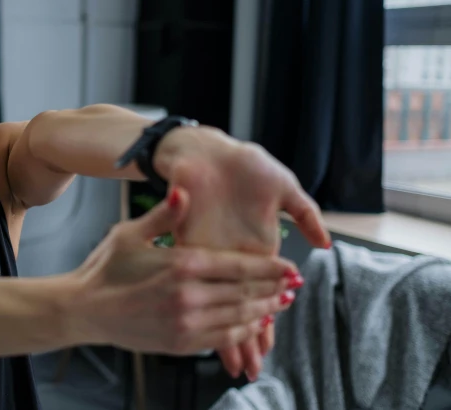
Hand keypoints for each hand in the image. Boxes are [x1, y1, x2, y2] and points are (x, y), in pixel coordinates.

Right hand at [72, 187, 299, 354]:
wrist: (84, 309)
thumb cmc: (105, 268)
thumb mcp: (130, 233)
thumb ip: (164, 214)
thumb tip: (184, 191)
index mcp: (181, 264)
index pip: (239, 266)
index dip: (270, 268)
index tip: (291, 267)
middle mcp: (188, 296)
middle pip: (245, 293)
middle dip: (274, 289)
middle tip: (294, 286)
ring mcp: (185, 323)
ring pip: (238, 317)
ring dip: (264, 311)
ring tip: (281, 304)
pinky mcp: (179, 343)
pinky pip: (222, 338)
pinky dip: (242, 331)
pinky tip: (252, 324)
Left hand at [154, 126, 323, 379]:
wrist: (207, 148)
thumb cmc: (245, 165)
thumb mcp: (283, 187)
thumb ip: (305, 214)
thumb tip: (327, 244)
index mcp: (255, 246)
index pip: (262, 291)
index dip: (266, 317)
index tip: (269, 347)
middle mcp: (232, 254)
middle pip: (239, 301)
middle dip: (245, 334)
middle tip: (251, 368)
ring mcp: (210, 249)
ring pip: (216, 296)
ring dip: (221, 324)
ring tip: (229, 359)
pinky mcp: (188, 239)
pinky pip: (194, 275)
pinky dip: (198, 298)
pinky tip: (199, 324)